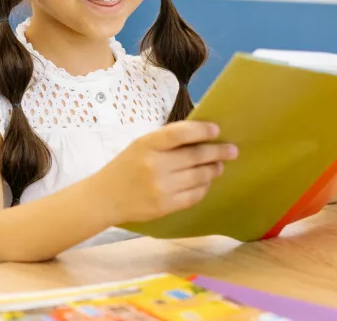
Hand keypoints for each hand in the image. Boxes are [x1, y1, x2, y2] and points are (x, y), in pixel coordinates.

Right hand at [92, 121, 237, 224]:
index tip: (217, 129)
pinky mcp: (164, 206)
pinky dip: (204, 187)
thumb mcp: (140, 146)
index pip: (179, 133)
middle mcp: (154, 165)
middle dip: (218, 152)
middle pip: (195, 156)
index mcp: (147, 144)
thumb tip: (201, 135)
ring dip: (214, 169)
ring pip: (199, 176)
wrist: (104, 198)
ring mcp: (160, 188)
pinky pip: (194, 195)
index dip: (201, 130)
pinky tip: (206, 182)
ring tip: (220, 165)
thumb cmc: (126, 166)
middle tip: (232, 150)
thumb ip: (166, 140)